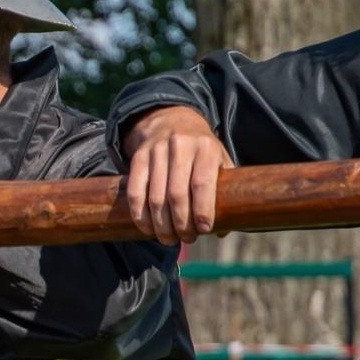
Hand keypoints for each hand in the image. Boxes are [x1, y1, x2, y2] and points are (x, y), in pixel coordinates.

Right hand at [122, 107, 229, 244]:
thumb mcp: (219, 159)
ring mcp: (156, 151)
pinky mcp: (138, 158)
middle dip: (181, 223)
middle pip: (177, 194)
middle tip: (186, 239)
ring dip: (161, 224)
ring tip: (168, 239)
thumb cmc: (200, 150)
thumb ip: (224, 190)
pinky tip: (147, 228)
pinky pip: (135, 191)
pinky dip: (140, 215)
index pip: (202, 183)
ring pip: (155, 197)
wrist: (171, 119)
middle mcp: (180, 146)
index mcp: (205, 147)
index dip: (202, 210)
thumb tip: (223, 230)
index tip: (204, 230)